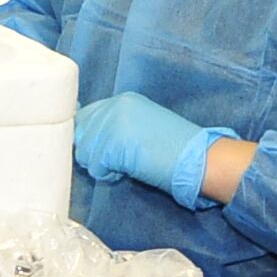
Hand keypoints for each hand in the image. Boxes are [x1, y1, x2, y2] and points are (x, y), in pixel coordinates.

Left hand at [73, 91, 235, 207]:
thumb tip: (84, 138)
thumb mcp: (141, 124)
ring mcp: (112, 125)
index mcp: (122, 100)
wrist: (195, 158)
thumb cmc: (172, 147)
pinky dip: (108, 175)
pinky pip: (95, 168)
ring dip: (101, 165)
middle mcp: (114, 108)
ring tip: (126, 164)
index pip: (85, 116)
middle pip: (81, 134)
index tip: (103, 149)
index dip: (89, 136)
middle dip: (94, 152)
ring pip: (84, 153)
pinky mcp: (112, 145)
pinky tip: (127, 171)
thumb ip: (114, 125)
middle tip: (118, 160)